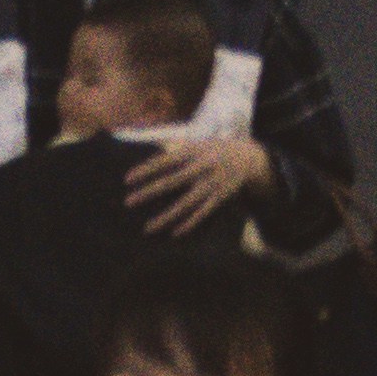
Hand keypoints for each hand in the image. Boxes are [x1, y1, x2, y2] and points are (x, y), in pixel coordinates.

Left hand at [124, 129, 275, 234]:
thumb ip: (178, 149)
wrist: (249, 157)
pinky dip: (189, 223)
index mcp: (194, 151)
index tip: (127, 179)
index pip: (165, 160)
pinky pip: (203, 213)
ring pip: (185, 203)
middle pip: (171, 181)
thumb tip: (153, 151)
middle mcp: (201, 167)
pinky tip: (174, 232)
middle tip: (128, 202)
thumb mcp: (198, 143)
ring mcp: (211, 183)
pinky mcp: (220, 197)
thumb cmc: (216, 150)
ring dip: (165, 216)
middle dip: (149, 192)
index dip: (146, 169)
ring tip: (147, 228)